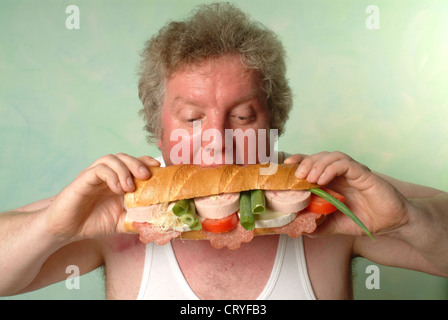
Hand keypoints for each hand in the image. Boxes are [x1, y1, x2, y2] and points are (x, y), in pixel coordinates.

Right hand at [44, 153, 159, 240]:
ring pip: (112, 159)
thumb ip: (138, 220)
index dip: (147, 162)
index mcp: (119, 181)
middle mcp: (109, 175)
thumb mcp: (121, 222)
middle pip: (125, 157)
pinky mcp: (84, 179)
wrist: (66, 229)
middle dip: (138, 163)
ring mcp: (95, 175)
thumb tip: (158, 223)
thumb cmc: (93, 222)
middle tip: (147, 176)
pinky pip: (99, 170)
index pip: (135, 163)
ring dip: (124, 169)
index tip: (160, 168)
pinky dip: (111, 176)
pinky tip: (116, 188)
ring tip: (130, 187)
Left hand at [284, 151, 410, 236]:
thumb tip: (301, 229)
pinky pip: (345, 164)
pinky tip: (322, 180)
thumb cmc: (366, 218)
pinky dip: (331, 168)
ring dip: (316, 164)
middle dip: (304, 162)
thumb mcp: (337, 225)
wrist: (392, 222)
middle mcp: (340, 173)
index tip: (284, 167)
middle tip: (295, 175)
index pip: (311, 165)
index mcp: (332, 180)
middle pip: (318, 157)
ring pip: (330, 156)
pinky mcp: (363, 173)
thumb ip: (320, 225)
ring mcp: (352, 171)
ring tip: (307, 178)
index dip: (297, 162)